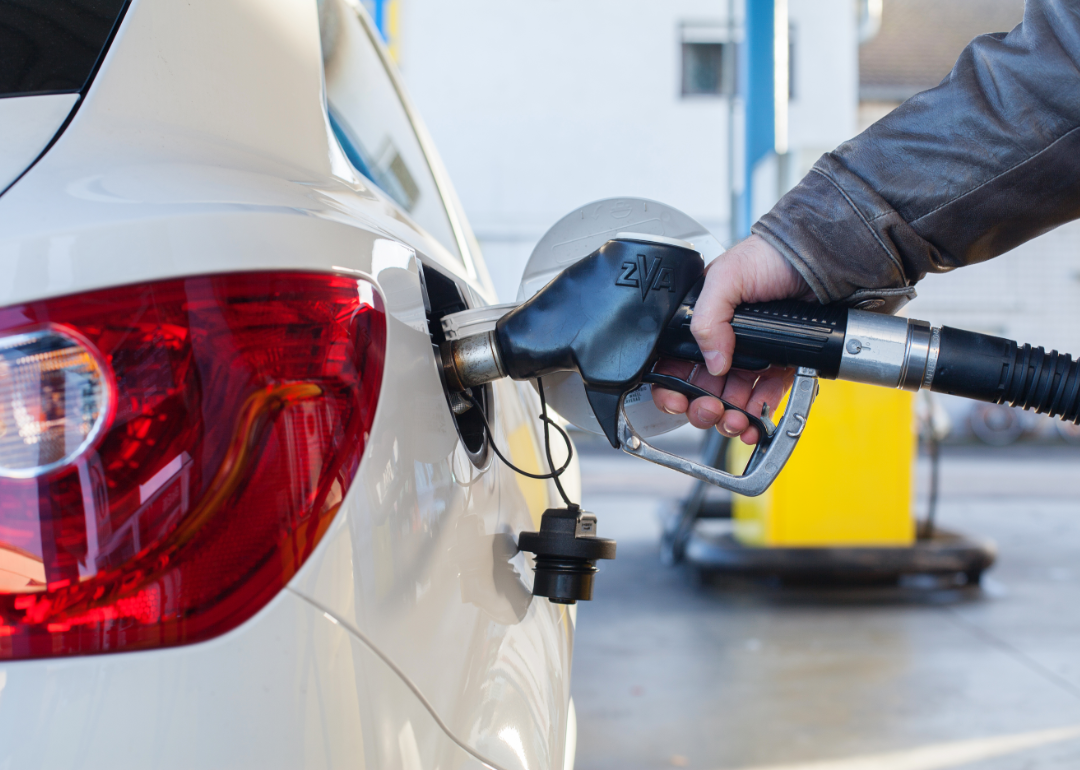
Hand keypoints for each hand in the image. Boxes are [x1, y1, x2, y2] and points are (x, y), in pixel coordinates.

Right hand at [652, 234, 813, 443]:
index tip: (677, 400)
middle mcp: (723, 341)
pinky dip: (757, 413)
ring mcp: (751, 356)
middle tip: (709, 410)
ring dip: (729, 417)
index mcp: (702, 322)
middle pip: (701, 388)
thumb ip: (708, 318)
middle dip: (702, 407)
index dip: (671, 386)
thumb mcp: (727, 276)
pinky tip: (754, 420)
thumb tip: (712, 362)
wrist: (818, 259)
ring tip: (734, 421)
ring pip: (730, 399)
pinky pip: (763, 396)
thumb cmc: (770, 255)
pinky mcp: (779, 364)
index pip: (675, 362)